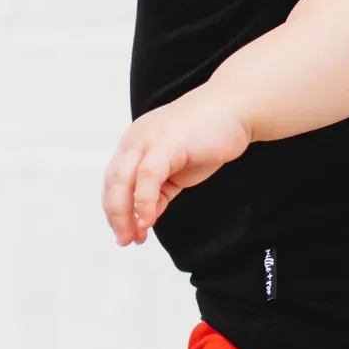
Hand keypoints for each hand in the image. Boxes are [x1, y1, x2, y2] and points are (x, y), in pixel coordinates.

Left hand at [102, 86, 253, 244]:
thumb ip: (160, 189)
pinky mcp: (166, 144)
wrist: (235, 108)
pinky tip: (148, 220)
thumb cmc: (209, 135)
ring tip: (135, 236)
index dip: (115, 210)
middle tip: (125, 241)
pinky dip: (144, 201)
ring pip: (123, 181)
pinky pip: (147, 177)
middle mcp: (135, 139)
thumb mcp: (177, 168)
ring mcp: (149, 139)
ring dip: (125, 213)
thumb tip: (146, 217)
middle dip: (116, 216)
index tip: (125, 233)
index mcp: (135, 143)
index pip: (114, 180)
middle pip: (113, 183)